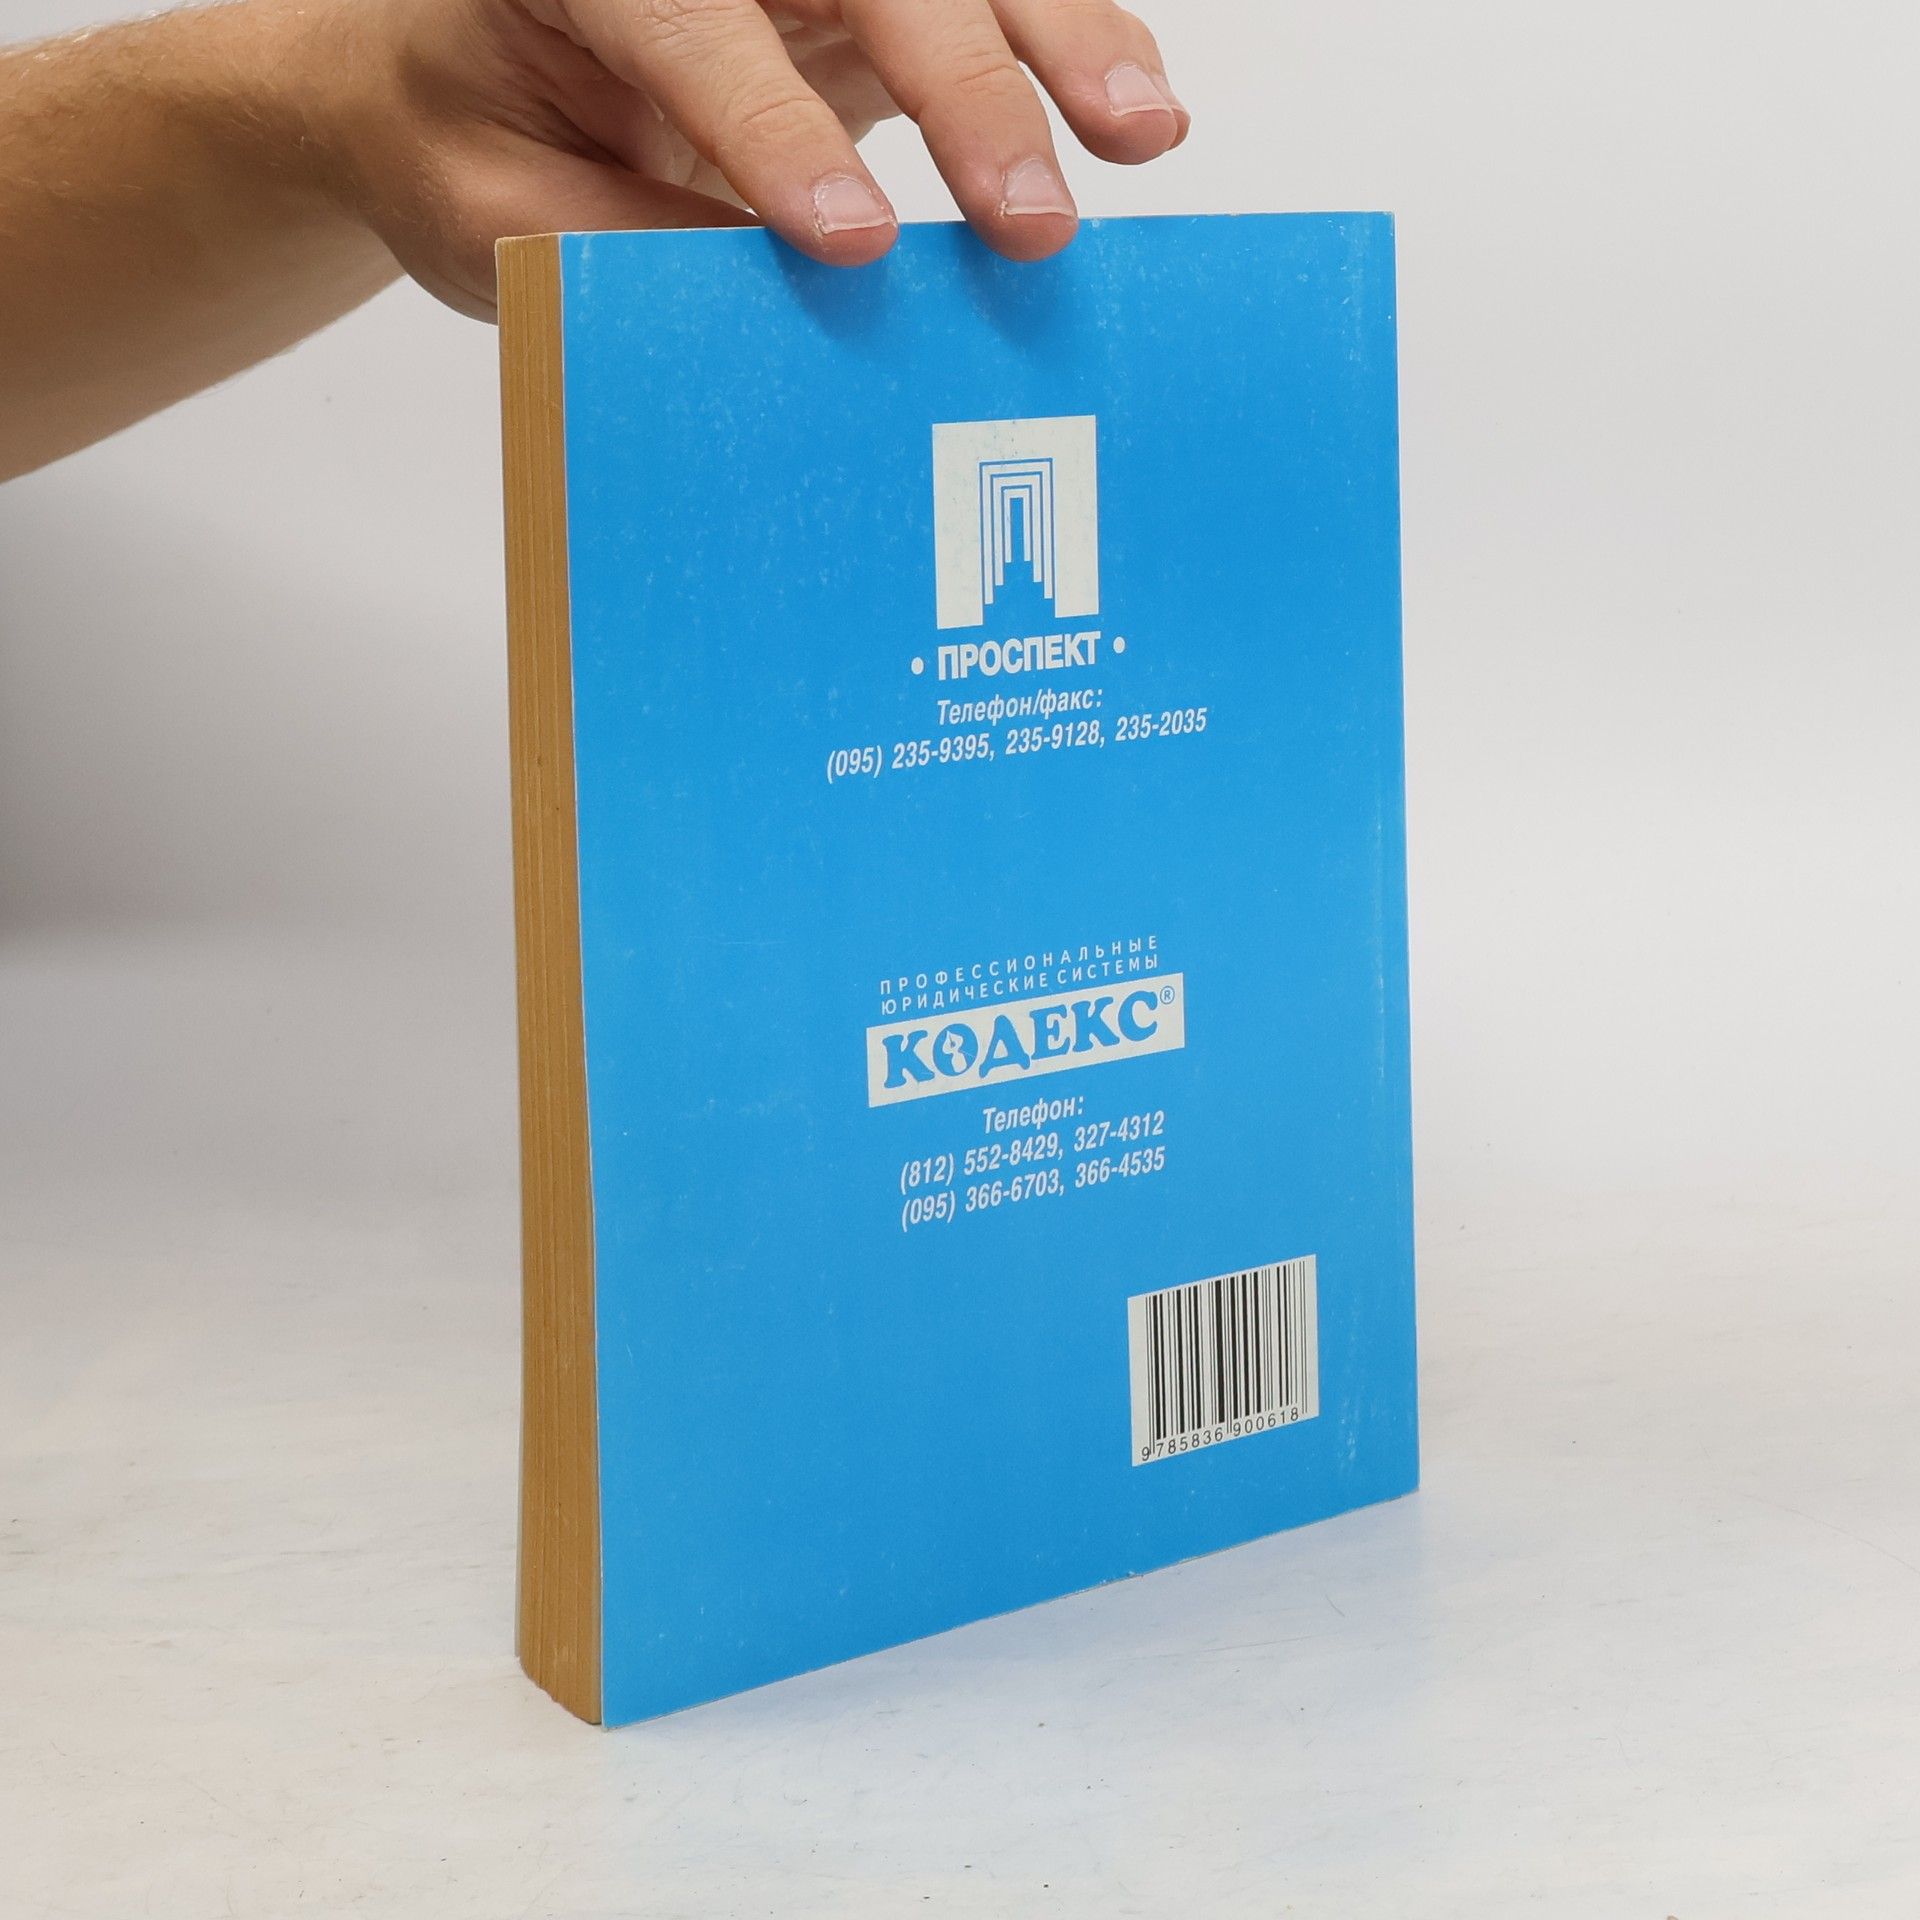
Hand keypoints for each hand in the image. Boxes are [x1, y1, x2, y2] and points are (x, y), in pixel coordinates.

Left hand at [313, 0, 1188, 313]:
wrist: (466, 67)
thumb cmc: (465, 132)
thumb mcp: (490, 214)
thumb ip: (609, 242)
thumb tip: (764, 302)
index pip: (687, 17)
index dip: (773, 126)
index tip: (845, 242)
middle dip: (961, 93)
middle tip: (1027, 223)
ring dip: (1060, 41)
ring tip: (1140, 133)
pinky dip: (1075, 37)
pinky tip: (1136, 108)